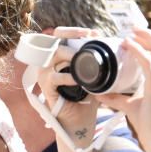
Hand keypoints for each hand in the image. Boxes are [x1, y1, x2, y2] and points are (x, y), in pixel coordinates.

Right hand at [36, 27, 101, 145]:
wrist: (80, 121)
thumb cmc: (87, 97)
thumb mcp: (94, 75)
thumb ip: (96, 59)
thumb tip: (106, 40)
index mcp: (59, 57)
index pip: (60, 35)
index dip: (74, 30)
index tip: (92, 33)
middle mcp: (49, 63)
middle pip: (54, 40)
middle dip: (71, 35)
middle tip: (89, 38)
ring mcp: (45, 74)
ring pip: (53, 55)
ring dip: (69, 54)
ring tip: (83, 58)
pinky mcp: (46, 88)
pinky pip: (54, 78)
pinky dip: (68, 77)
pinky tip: (79, 80)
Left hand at [93, 28, 150, 151]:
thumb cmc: (149, 125)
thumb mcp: (131, 106)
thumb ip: (117, 99)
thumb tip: (100, 94)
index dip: (150, 41)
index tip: (135, 36)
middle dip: (148, 35)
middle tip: (131, 29)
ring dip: (145, 39)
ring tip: (129, 33)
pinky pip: (149, 64)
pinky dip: (139, 52)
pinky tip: (128, 45)